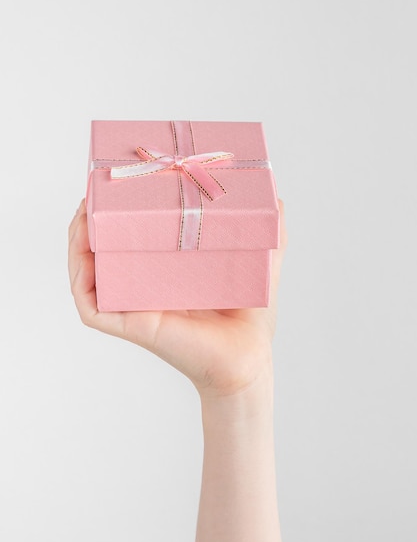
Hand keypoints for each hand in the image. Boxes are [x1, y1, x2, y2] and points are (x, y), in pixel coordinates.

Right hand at [68, 199, 287, 398]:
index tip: (116, 182)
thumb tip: (277, 197)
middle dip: (91, 219)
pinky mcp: (129, 325)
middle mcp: (143, 285)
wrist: (248, 359)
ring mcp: (132, 306)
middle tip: (93, 192)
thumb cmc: (250, 317)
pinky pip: (91, 304)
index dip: (117, 211)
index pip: (131, 237)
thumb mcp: (258, 262)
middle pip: (101, 250)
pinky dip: (80, 278)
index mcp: (166, 269)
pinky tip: (85, 254)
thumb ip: (269, 232)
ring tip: (83, 214)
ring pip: (88, 273)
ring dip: (78, 241)